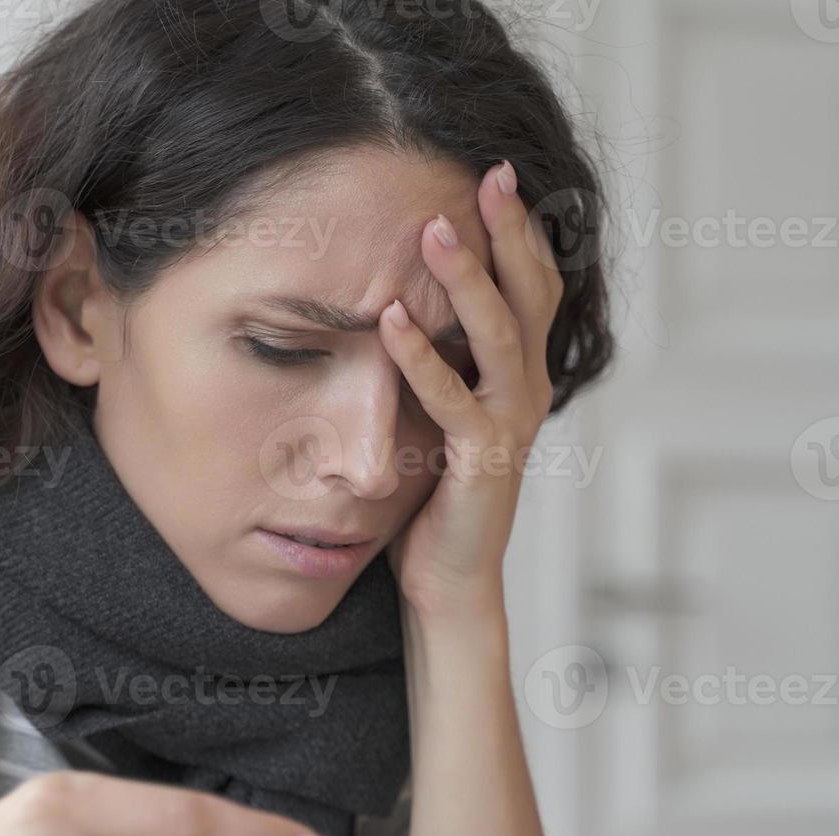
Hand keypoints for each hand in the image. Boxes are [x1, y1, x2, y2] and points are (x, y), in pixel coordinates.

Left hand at [380, 160, 563, 619]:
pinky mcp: (481, 463)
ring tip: (434, 232)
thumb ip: (437, 360)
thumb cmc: (435, 491)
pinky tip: (390, 321)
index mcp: (520, 375)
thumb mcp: (438, 409)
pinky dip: (421, 360)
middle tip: (489, 175)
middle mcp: (527, 392)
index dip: (520, 232)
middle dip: (510, 233)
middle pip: (531, 296)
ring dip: (468, 282)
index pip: (532, 287)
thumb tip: (394, 295)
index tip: (494, 173)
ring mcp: (510, 427)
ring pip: (500, 339)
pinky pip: (453, 402)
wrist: (449, 576)